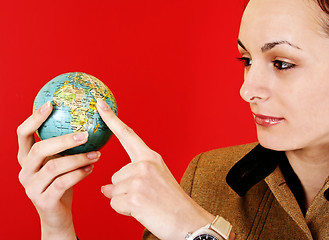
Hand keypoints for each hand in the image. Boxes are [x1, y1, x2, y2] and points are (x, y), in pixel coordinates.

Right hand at [17, 101, 100, 239]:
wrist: (57, 214)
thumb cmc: (61, 182)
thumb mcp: (60, 162)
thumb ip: (65, 147)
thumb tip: (87, 121)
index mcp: (26, 158)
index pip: (23, 134)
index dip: (34, 118)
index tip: (51, 104)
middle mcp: (25, 171)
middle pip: (39, 150)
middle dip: (63, 140)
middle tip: (85, 134)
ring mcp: (32, 187)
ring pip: (54, 167)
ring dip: (78, 159)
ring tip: (96, 154)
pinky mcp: (43, 201)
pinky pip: (62, 183)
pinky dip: (79, 174)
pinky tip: (91, 169)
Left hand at [96, 99, 214, 239]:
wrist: (188, 221)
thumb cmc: (172, 202)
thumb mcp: (155, 181)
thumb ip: (131, 178)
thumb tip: (105, 188)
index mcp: (151, 157)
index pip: (127, 134)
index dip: (111, 119)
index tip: (100, 104)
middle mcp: (145, 164)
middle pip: (116, 175)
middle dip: (124, 190)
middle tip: (147, 198)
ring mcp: (140, 179)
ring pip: (113, 191)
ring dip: (125, 201)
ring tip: (146, 204)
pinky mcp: (135, 196)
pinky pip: (114, 203)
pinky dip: (124, 210)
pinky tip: (143, 211)